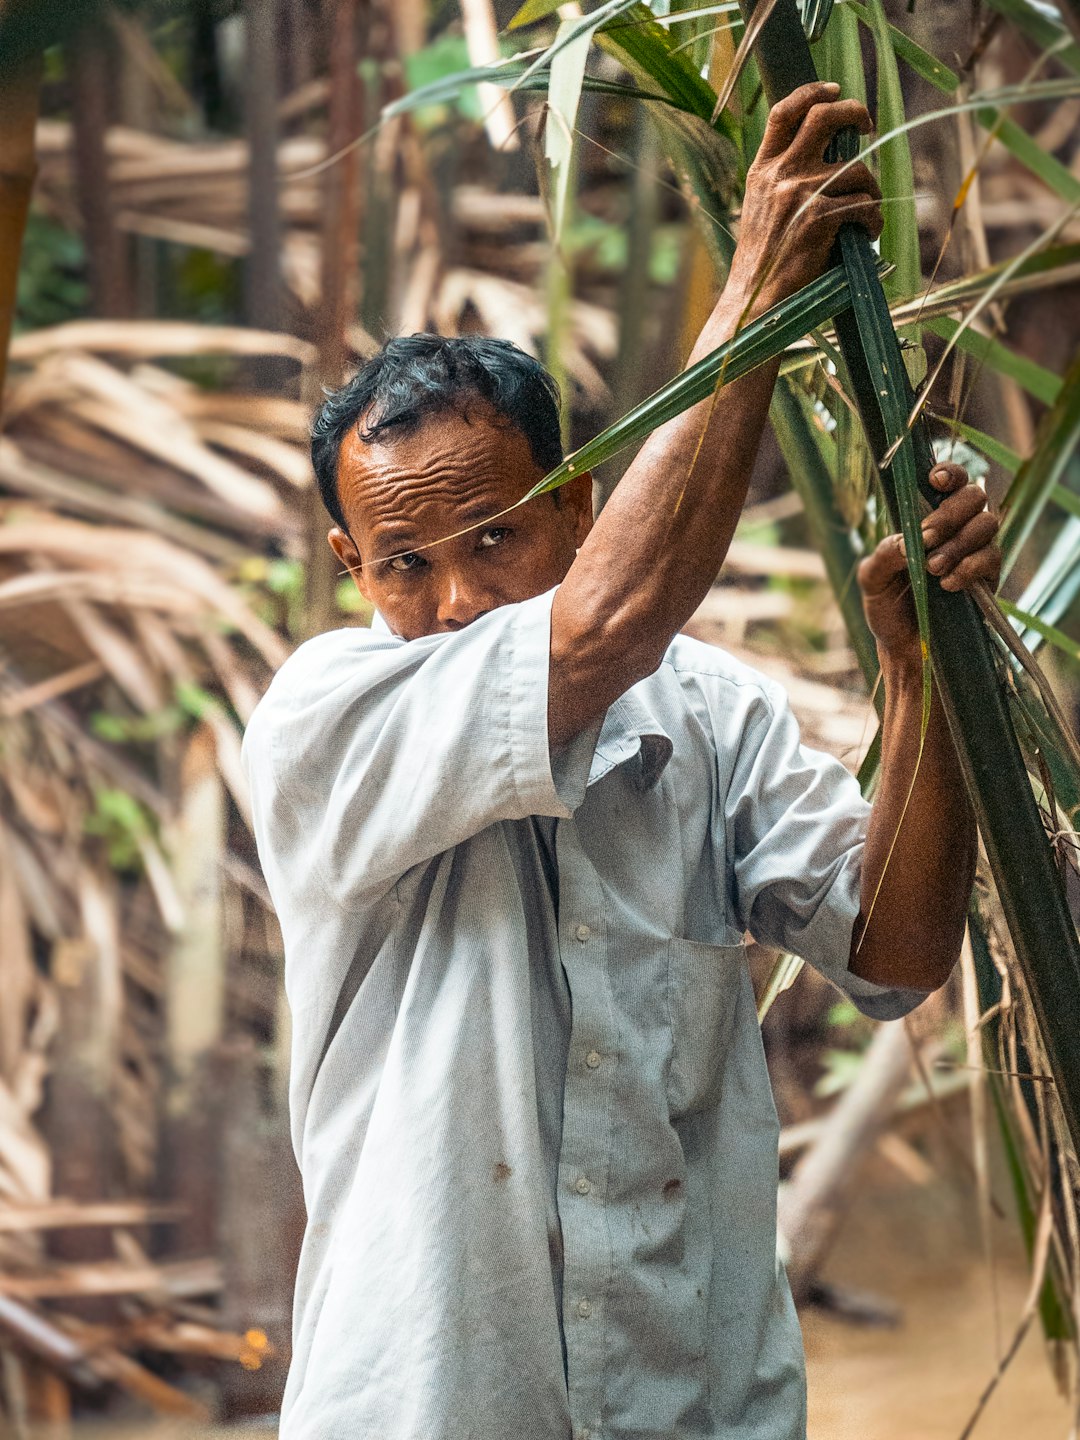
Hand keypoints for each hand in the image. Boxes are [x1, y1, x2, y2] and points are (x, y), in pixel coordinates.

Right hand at [728, 81, 882, 312]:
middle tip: (868, 124)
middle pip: (825, 117)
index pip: (785, 112)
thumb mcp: (760, 209)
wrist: (753, 300)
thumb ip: (782, 179)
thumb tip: (826, 156)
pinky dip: (872, 220)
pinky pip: (864, 205)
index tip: (834, 89)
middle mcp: (780, 175)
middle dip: (854, 112)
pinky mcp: (820, 220)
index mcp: (762, 170)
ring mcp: (801, 196)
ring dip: (871, 190)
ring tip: (866, 214)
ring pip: (857, 170)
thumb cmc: (763, 260)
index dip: (812, 91)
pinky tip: (865, 234)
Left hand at [858, 462, 1000, 665]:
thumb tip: (907, 541)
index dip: (949, 473)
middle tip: (926, 538)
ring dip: (959, 543)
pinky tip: (948, 584)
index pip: (949, 481)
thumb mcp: (872, 580)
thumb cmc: (887, 606)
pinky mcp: (988, 577)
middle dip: (950, 513)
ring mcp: (975, 551)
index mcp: (927, 518)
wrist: (904, 647)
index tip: (935, 480)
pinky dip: (970, 568)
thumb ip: (883, 555)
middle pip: (975, 495)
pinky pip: (992, 558)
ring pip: (987, 524)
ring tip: (933, 569)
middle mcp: (957, 528)